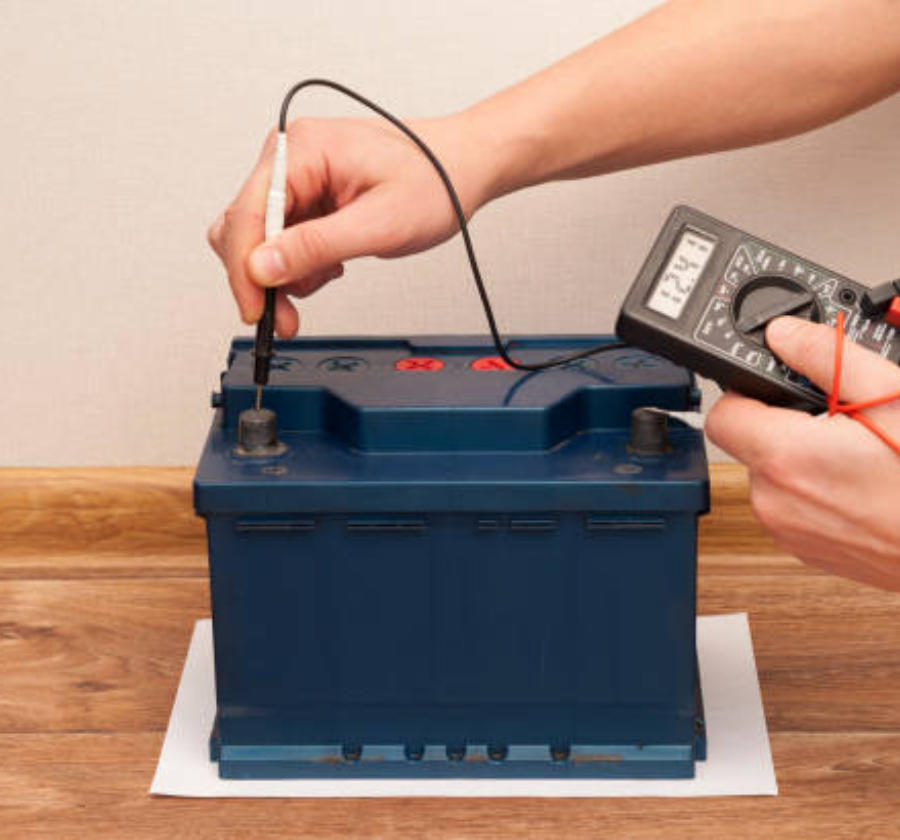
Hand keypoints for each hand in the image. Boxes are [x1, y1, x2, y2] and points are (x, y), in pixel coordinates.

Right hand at [208, 113, 495, 335]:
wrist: (461, 169)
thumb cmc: (435, 181)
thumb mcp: (379, 223)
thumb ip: (316, 246)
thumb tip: (261, 268)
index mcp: (303, 149)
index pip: (247, 214)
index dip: (244, 270)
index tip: (256, 311)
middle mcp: (290, 157)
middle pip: (244, 229)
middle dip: (263, 279)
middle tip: (286, 318)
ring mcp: (297, 177)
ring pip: (260, 241)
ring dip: (286, 275)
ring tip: (329, 276)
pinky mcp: (307, 197)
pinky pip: (283, 242)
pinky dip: (301, 266)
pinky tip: (332, 266)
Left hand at [705, 315, 899, 591]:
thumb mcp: (889, 394)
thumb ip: (825, 356)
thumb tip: (785, 333)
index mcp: (784, 458)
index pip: (721, 414)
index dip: (746, 392)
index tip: (777, 385)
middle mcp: (775, 501)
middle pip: (750, 444)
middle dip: (786, 424)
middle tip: (840, 418)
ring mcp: (789, 532)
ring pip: (773, 476)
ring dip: (803, 459)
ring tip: (858, 453)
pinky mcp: (808, 552)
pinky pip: (793, 507)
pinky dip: (817, 490)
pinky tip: (860, 483)